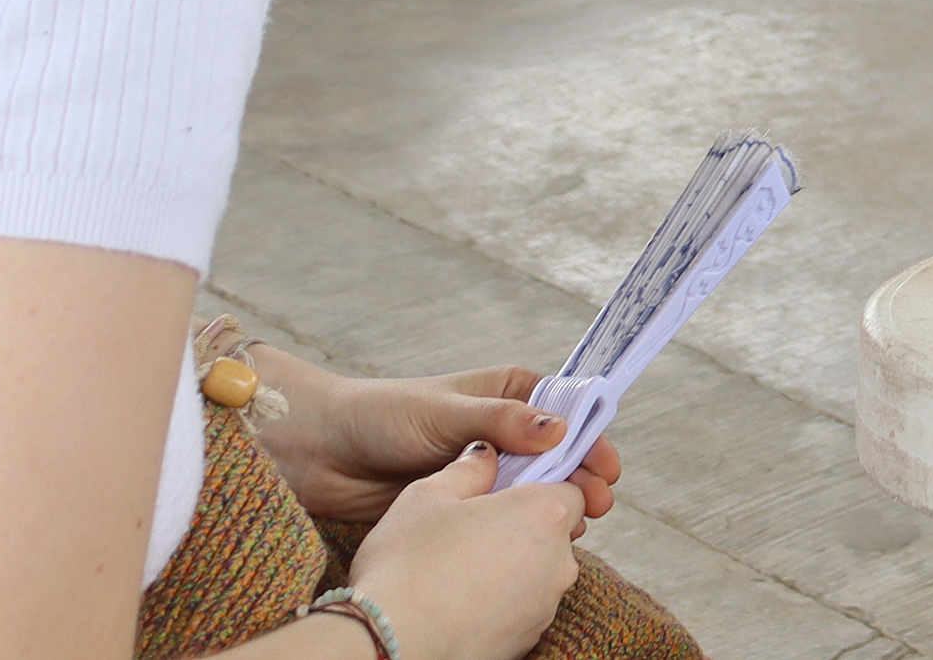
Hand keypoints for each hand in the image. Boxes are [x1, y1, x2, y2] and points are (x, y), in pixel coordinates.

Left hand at [252, 355, 621, 525]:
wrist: (325, 453)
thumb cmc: (383, 415)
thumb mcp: (446, 411)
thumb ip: (502, 420)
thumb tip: (558, 428)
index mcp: (509, 393)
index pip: (566, 412)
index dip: (591, 437)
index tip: (607, 467)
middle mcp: (505, 429)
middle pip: (559, 455)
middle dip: (581, 478)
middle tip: (596, 506)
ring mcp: (487, 468)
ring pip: (536, 488)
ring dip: (557, 505)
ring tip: (574, 528)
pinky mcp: (467, 502)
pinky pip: (505, 514)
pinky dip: (524, 524)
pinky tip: (536, 539)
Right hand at [341, 443, 582, 659]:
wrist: (392, 645)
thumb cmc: (407, 565)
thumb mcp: (427, 495)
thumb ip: (469, 468)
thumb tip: (486, 455)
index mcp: (545, 514)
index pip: (571, 489)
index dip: (540, 487)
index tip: (506, 491)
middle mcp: (558, 562)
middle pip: (555, 533)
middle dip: (524, 528)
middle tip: (475, 529)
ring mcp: (545, 606)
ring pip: (539, 573)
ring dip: (512, 566)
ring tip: (460, 568)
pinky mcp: (527, 641)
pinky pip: (522, 609)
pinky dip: (500, 602)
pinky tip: (460, 601)